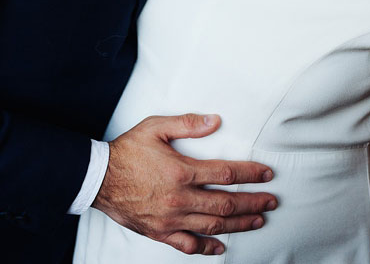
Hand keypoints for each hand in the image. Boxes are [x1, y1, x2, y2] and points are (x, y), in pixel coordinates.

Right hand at [93, 114, 276, 255]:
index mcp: (181, 171)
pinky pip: (189, 245)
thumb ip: (186, 123)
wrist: (98, 178)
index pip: (225, 174)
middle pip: (227, 204)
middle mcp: (180, 198)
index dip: (250, 174)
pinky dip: (208, 247)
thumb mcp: (154, 128)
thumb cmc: (125, 152)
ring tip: (257, 220)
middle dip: (253, 202)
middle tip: (271, 201)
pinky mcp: (161, 232)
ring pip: (214, 226)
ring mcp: (171, 219)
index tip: (266, 174)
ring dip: (240, 224)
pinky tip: (221, 246)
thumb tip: (214, 121)